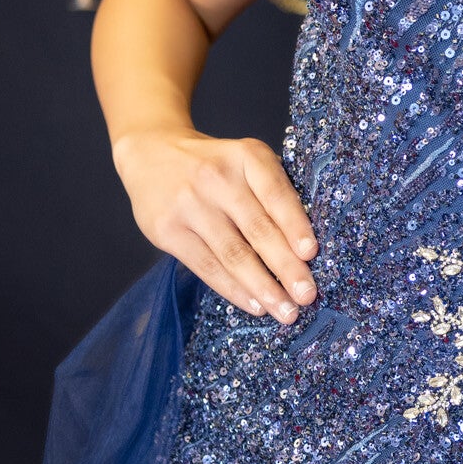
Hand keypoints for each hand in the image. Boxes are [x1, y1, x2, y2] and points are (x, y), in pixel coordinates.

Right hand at [111, 128, 316, 323]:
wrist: (151, 152)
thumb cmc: (214, 164)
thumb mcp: (244, 161)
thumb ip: (271, 191)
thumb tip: (304, 250)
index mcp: (246, 156)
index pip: (276, 193)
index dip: (295, 225)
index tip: (311, 254)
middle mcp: (217, 178)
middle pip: (257, 229)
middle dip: (286, 267)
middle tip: (307, 296)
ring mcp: (189, 205)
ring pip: (233, 254)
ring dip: (263, 287)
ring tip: (286, 311)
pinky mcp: (167, 230)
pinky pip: (207, 266)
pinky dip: (233, 289)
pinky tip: (255, 304)